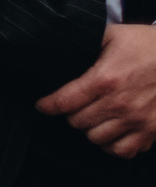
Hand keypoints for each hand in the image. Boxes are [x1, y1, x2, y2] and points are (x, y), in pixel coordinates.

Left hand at [37, 23, 155, 156]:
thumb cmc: (148, 45)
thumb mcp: (114, 35)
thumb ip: (87, 43)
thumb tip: (61, 45)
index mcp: (105, 79)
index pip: (64, 102)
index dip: (47, 105)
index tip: (42, 105)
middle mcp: (119, 104)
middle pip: (77, 122)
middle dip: (70, 114)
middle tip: (73, 106)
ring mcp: (137, 120)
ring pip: (97, 138)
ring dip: (90, 129)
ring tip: (91, 117)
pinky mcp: (153, 131)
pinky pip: (124, 151)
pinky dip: (112, 145)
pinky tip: (110, 132)